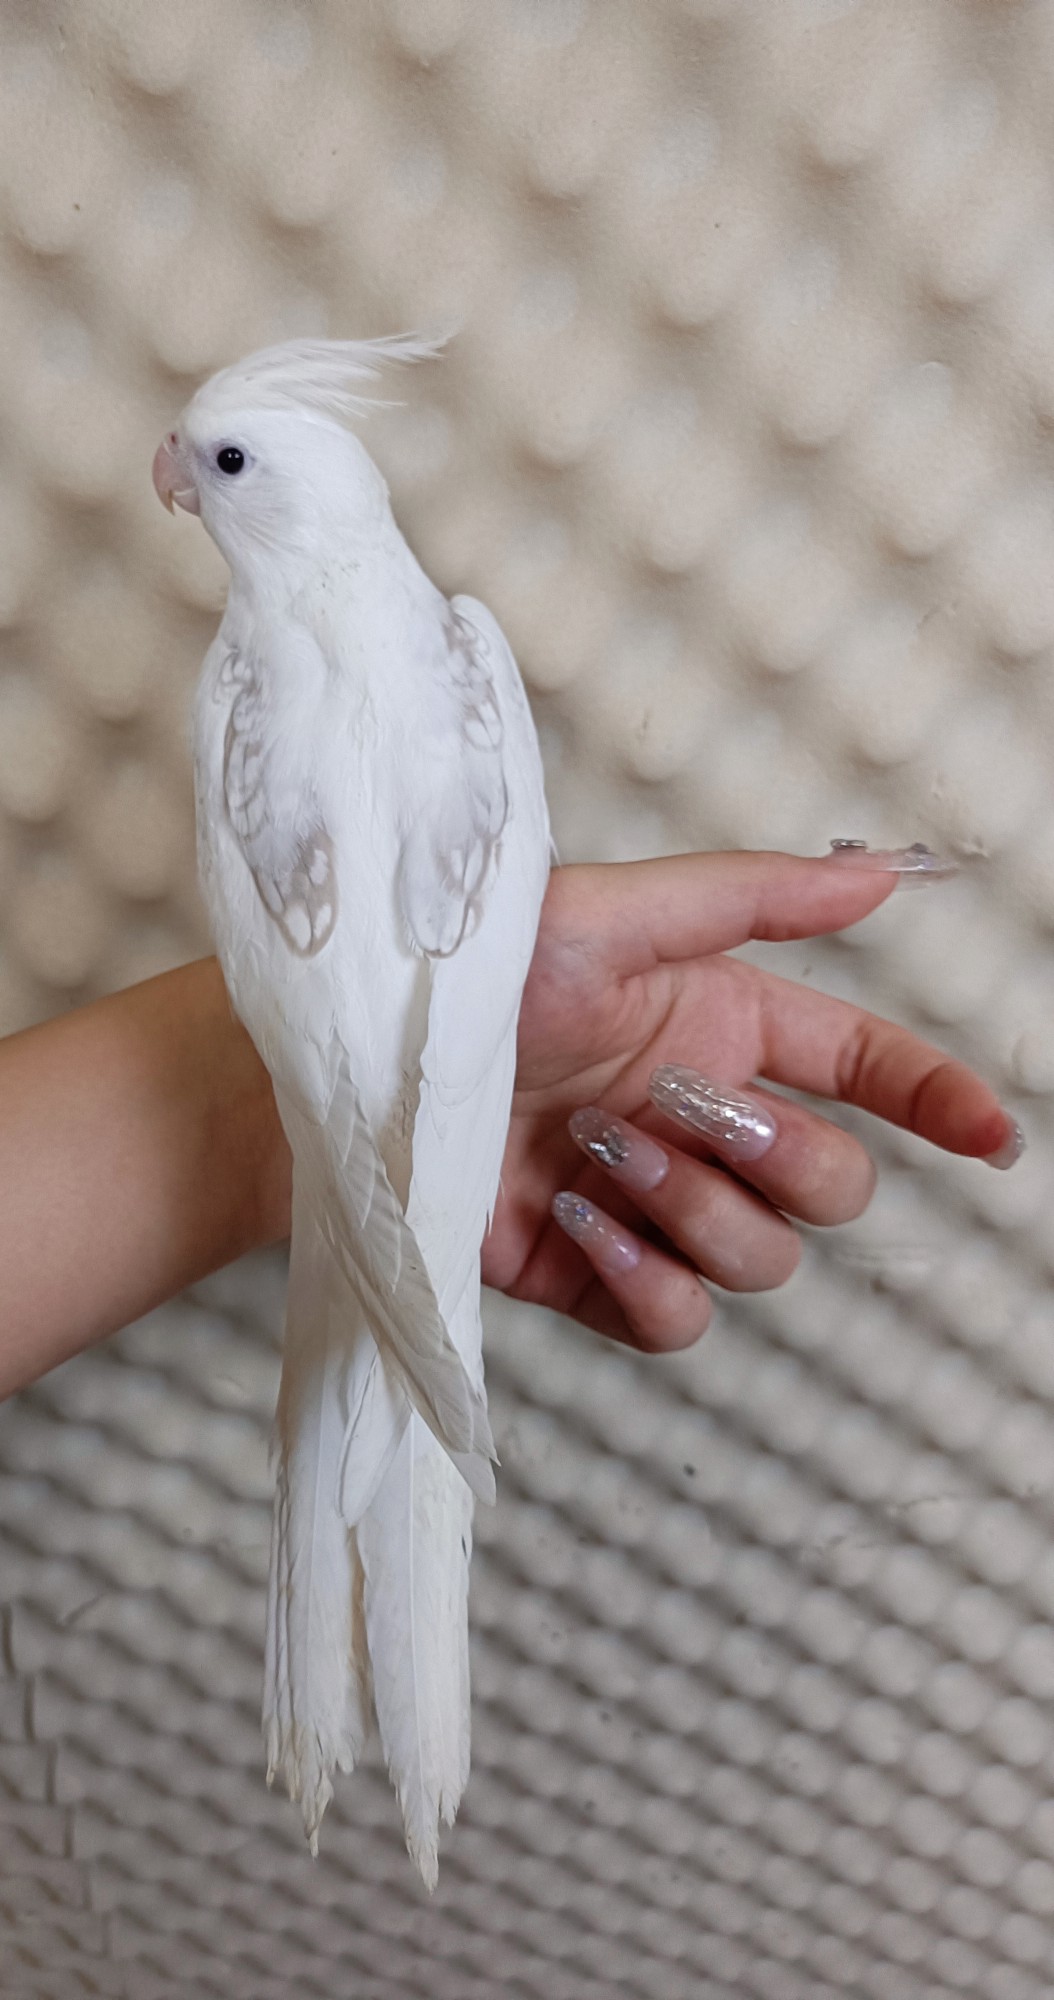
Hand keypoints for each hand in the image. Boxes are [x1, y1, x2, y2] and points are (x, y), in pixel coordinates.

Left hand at [482, 849, 1016, 1352]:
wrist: (350, 1077)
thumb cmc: (469, 976)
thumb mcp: (612, 915)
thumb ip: (753, 899)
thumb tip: (883, 873)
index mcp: (723, 1029)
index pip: (865, 1072)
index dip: (934, 1101)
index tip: (990, 1138)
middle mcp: (701, 1123)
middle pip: (831, 1184)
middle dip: (776, 1156)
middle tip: (674, 1112)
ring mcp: (653, 1207)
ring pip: (765, 1259)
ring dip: (697, 1213)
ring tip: (601, 1162)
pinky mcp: (595, 1279)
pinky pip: (681, 1321)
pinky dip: (646, 1282)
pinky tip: (579, 1223)